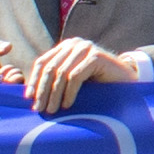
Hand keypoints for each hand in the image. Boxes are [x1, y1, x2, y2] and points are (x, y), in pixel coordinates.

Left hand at [19, 37, 139, 115]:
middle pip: (51, 68)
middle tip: (39, 108)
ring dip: (55, 94)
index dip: (34, 80)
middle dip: (43, 90)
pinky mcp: (96, 56)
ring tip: (52, 110)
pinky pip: (75, 76)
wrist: (125, 83)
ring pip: (62, 73)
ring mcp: (85, 48)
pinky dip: (69, 92)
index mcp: (65, 47)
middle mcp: (74, 44)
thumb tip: (30, 95)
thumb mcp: (71, 81)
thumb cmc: (96, 85)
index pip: (43, 62)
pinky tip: (67, 104)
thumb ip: (55, 81)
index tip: (29, 98)